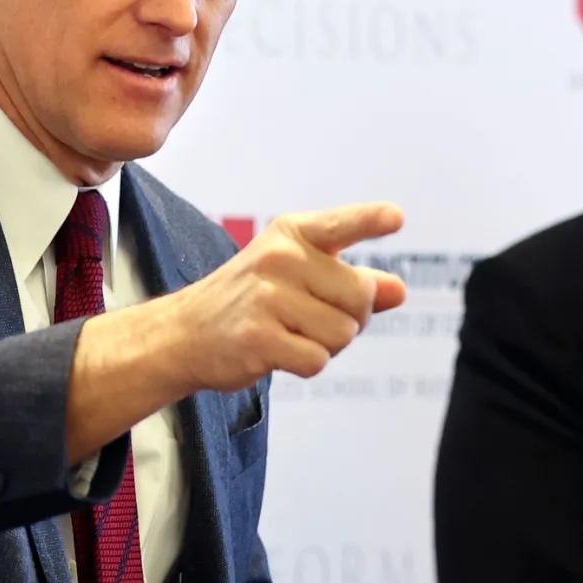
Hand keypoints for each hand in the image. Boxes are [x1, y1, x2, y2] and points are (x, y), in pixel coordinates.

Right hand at [65, 204, 408, 459]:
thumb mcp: (298, 278)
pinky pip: (317, 360)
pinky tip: (277, 353)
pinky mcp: (259, 337)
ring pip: (343, 334)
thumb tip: (399, 291)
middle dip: (349, 319)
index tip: (396, 218)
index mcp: (292, 235)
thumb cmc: (250, 302)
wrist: (184, 333)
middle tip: (309, 320)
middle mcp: (279, 258)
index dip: (370, 221)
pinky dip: (306, 365)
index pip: (340, 225)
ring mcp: (267, 297)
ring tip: (291, 335)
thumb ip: (350, 282)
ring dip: (327, 346)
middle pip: (360, 297)